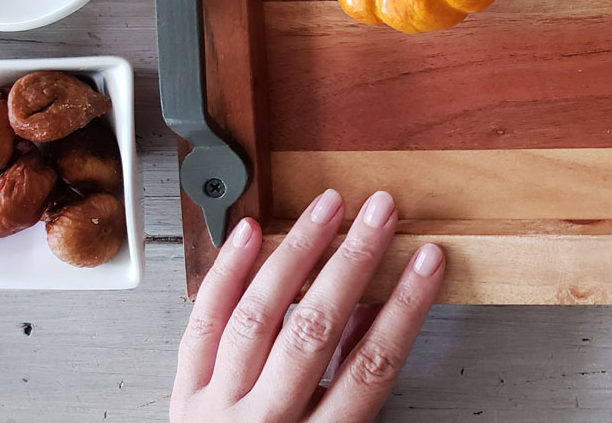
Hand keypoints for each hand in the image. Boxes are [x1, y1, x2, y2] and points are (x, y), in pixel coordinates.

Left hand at [171, 189, 444, 422]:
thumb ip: (356, 382)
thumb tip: (381, 310)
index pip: (370, 366)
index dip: (405, 308)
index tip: (427, 263)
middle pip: (314, 330)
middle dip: (353, 261)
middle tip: (380, 214)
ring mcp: (218, 407)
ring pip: (258, 316)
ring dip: (297, 252)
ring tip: (327, 208)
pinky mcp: (184, 393)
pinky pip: (202, 324)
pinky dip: (226, 272)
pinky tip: (251, 233)